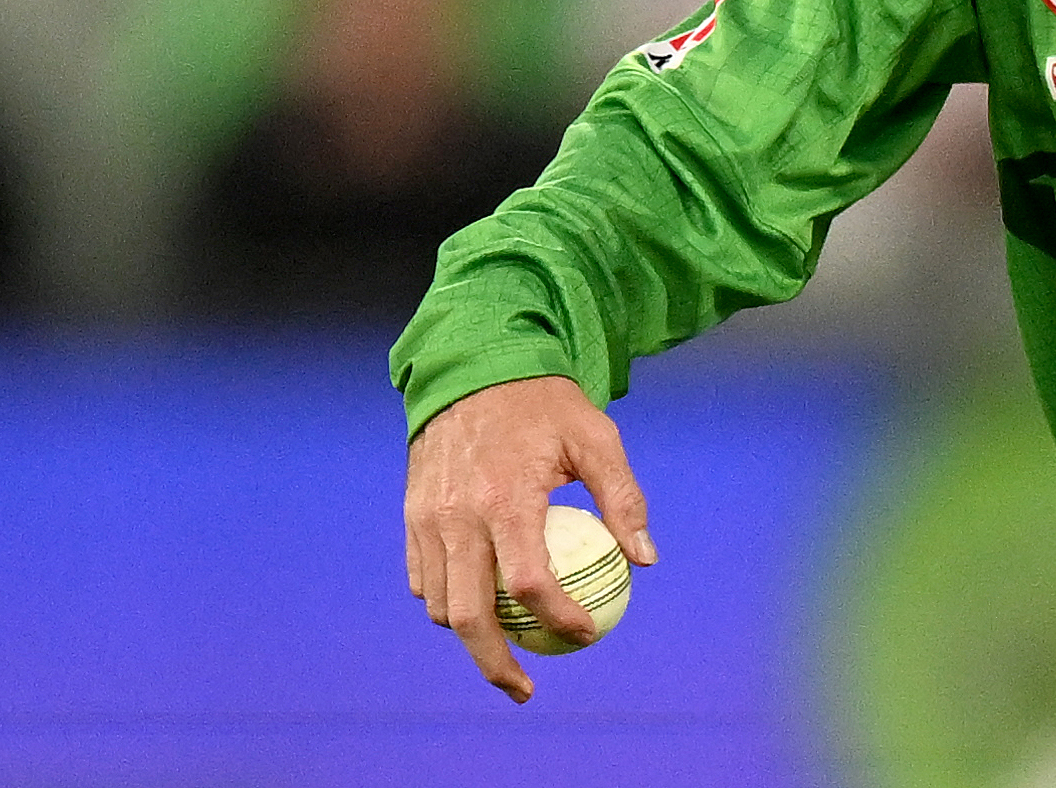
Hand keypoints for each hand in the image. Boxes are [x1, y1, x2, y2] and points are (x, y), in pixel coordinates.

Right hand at [404, 375, 656, 702]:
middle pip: (470, 616)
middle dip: (496, 664)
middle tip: (528, 688)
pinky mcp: (411, 516)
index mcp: (506, 499)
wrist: (475, 368)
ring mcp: (428, 519)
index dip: (559, 617)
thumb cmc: (545, 405)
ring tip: (508, 649)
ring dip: (472, 636)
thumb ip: (622, 499)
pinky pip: (423, 578)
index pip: (528, 583)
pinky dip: (447, 602)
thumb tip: (644, 560)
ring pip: (441, 604)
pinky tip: (480, 607)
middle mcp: (458, 516)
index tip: (585, 632)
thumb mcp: (597, 438)